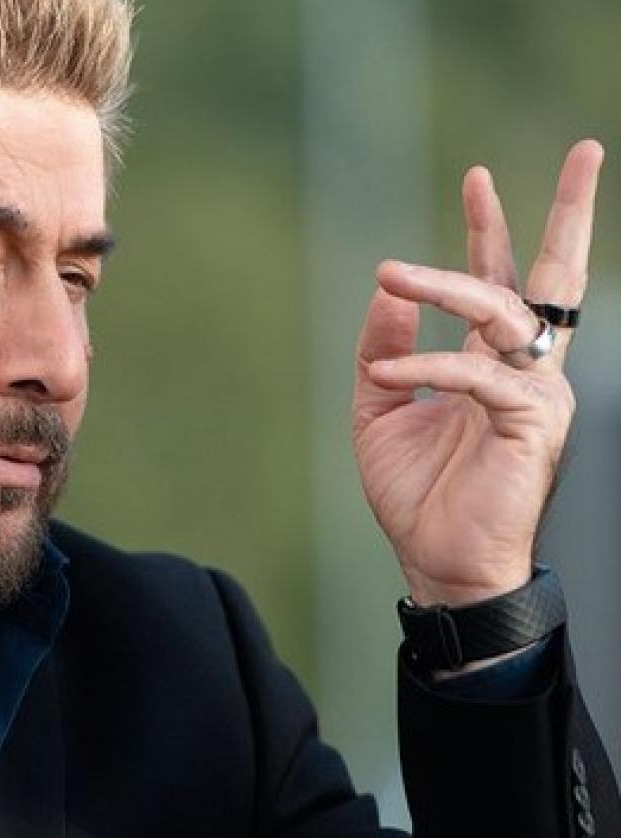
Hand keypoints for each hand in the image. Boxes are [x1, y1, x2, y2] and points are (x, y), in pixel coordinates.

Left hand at [352, 140, 604, 605]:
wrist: (438, 560)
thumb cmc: (417, 491)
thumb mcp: (380, 407)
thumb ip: (385, 346)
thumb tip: (388, 287)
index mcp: (491, 362)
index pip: (500, 282)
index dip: (490, 230)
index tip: (479, 176)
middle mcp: (524, 368)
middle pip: (554, 277)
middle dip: (570, 212)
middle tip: (587, 149)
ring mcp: (536, 392)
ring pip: (505, 311)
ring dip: (447, 284)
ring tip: (392, 271)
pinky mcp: (532, 421)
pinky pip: (479, 372)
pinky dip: (427, 364)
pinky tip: (386, 376)